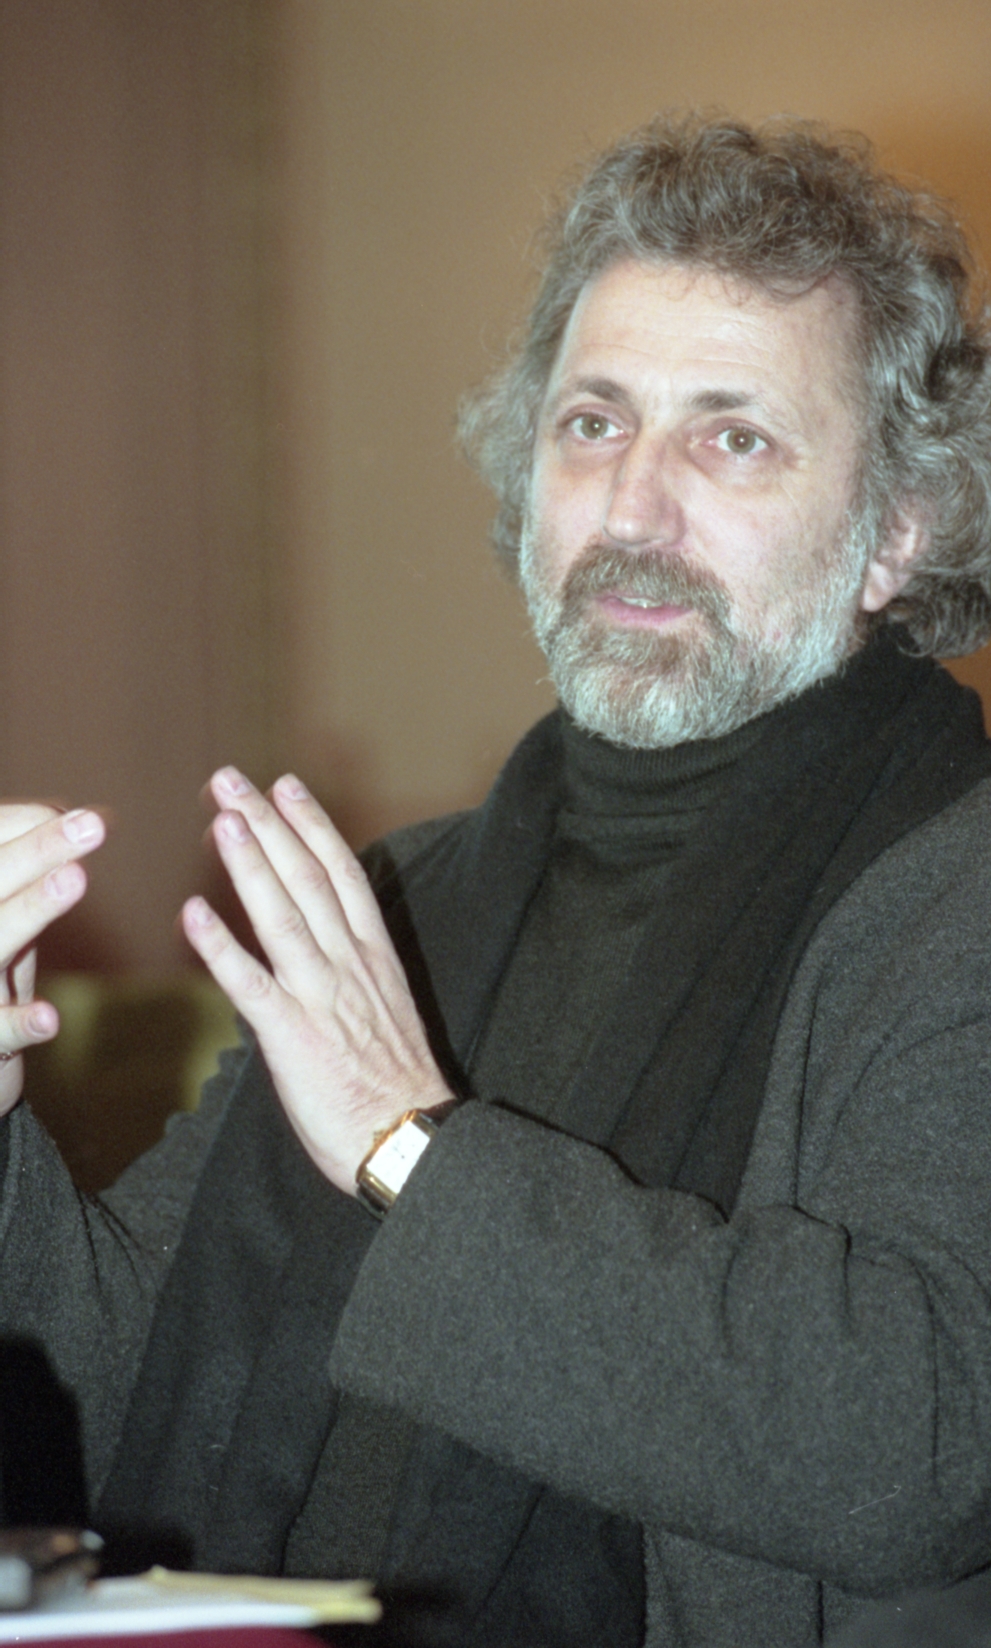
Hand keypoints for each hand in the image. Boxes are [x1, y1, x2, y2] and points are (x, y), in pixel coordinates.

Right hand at [0, 804, 105, 1115]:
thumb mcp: (8, 914)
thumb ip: (28, 868)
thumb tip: (81, 816)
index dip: (24, 828)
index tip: (77, 815)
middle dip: (35, 851)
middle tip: (90, 826)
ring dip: (31, 909)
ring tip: (75, 879)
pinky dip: (19, 1024)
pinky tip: (48, 1017)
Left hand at [181, 768, 452, 1195]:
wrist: (410, 1139)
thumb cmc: (397, 1083)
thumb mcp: (388, 1007)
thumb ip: (355, 968)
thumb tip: (325, 942)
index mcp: (374, 954)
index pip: (343, 872)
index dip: (311, 824)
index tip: (286, 785)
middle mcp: (349, 963)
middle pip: (307, 878)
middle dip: (269, 823)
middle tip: (232, 779)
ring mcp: (322, 996)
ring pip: (283, 915)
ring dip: (250, 864)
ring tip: (221, 818)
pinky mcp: (293, 1036)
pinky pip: (251, 984)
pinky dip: (221, 947)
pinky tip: (193, 913)